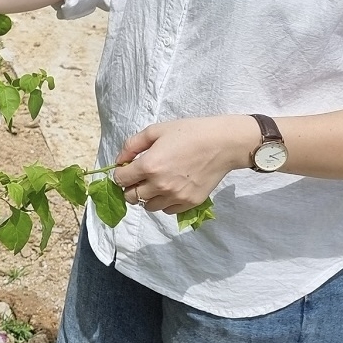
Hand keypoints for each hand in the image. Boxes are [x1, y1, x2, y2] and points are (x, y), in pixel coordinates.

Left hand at [111, 115, 256, 213]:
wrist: (222, 143)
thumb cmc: (188, 132)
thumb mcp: (155, 131)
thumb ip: (131, 145)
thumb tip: (119, 161)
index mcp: (149, 166)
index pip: (120, 180)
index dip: (120, 173)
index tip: (127, 169)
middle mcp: (160, 185)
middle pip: (131, 197)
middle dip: (130, 187)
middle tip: (139, 178)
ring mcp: (176, 196)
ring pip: (149, 207)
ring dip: (147, 197)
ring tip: (155, 184)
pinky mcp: (190, 203)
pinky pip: (168, 211)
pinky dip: (164, 202)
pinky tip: (170, 189)